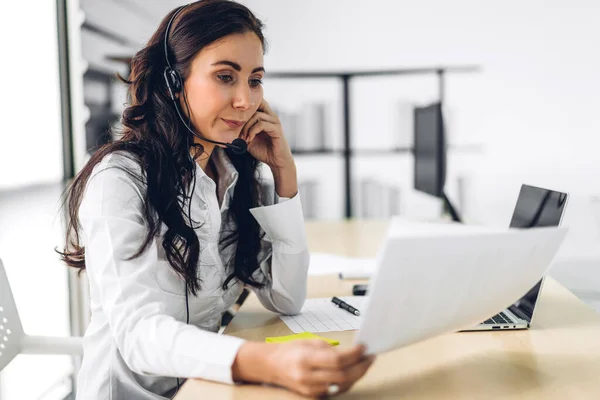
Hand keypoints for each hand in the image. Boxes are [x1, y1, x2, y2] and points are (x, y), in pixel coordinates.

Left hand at [240, 98, 293, 169]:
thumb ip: (243, 132)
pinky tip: (250, 139)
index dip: (245, 107)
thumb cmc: (264, 150)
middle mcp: (271, 116)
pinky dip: (253, 131)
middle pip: (255, 106)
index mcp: (265, 117)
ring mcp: (274, 122)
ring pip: (257, 115)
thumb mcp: (249, 140)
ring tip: (244, 137)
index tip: (235, 119)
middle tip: (238, 131)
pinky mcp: (277, 129)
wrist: (276, 161)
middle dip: (243, 118)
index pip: (256, 102)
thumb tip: (231, 128)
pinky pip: (261, 124)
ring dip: (247, 126)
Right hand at [240, 340, 373, 396]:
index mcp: (305, 359)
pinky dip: (348, 381)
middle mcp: (308, 377)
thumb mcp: (310, 342)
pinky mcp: (314, 396)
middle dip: (361, 366)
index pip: (336, 360)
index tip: (364, 347)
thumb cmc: (291, 350)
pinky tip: (355, 371)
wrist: (272, 365)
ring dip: (358, 374)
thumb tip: (353, 352)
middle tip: (370, 356)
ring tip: (366, 362)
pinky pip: (336, 389)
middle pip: (342, 375)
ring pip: (342, 385)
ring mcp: (311, 389)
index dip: (354, 355)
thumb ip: (330, 349)